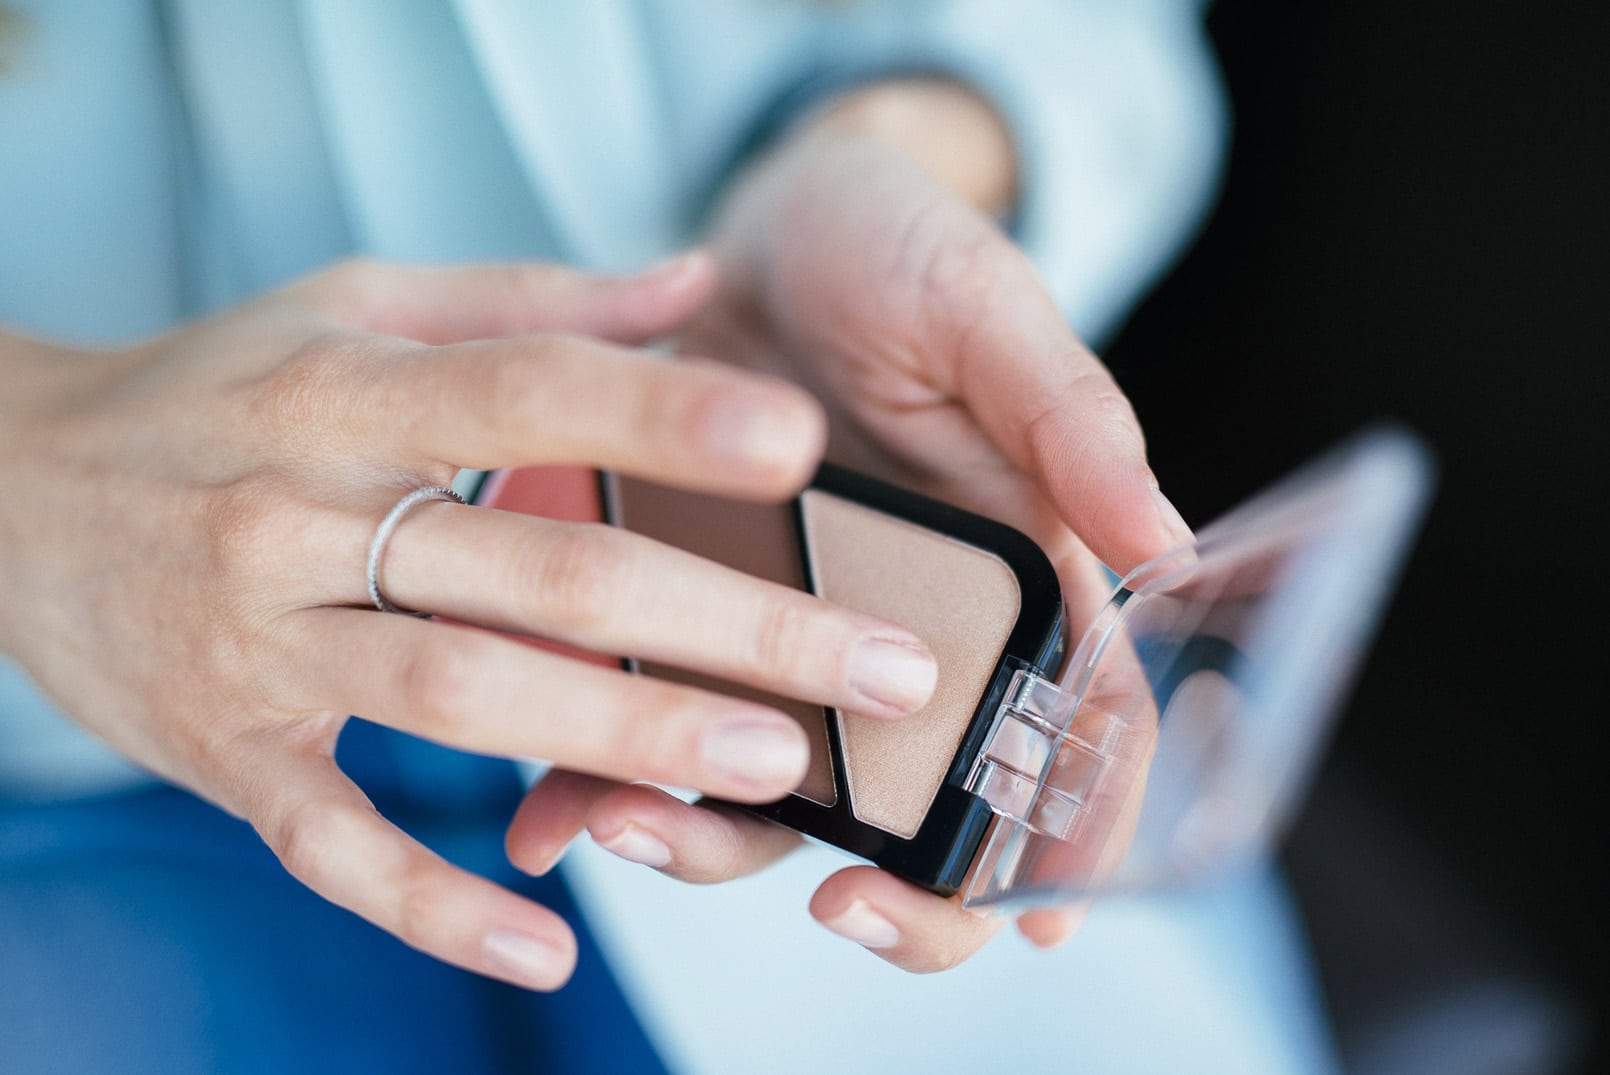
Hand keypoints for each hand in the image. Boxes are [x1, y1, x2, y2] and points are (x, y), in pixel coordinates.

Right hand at [0, 254, 940, 989]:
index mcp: (349, 391)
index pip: (528, 388)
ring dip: (621, 737)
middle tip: (870, 666)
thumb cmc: (221, 391)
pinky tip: (549, 946)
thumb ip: (534, 300)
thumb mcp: (358, 309)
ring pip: (460, 697)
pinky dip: (433, 906)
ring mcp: (262, 646)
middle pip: (538, 568)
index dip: (661, 414)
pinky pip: (332, 846)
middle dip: (721, 619)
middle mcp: (304, 515)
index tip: (796, 438)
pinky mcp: (226, 757)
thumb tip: (701, 285)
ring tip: (768, 766)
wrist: (17, 490)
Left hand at [505, 82, 1193, 970]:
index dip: (1074, 834)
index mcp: (1021, 575)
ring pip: (776, 788)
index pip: (1080, 732)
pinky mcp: (687, 622)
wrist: (760, 223)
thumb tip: (1166, 545)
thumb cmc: (898, 251)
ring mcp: (794, 640)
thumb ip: (1068, 416)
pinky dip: (599, 777)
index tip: (1042, 915)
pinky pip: (654, 726)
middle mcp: (911, 634)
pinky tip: (549, 806)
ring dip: (714, 837)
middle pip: (927, 805)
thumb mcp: (985, 308)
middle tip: (840, 905)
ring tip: (635, 827)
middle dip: (896, 887)